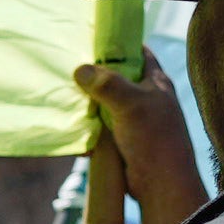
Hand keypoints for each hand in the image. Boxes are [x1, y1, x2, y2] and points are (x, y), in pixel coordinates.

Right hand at [79, 54, 208, 223]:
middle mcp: (145, 98)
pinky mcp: (121, 140)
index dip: (119, 45)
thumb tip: (80, 69)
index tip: (94, 41)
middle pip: (116, 78)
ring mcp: (133, 120)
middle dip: (94, 76)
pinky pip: (99, 127)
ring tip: (63, 97)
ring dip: (86, 103)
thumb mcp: (131, 105)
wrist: (160, 182)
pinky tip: (70, 126)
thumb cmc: (154, 139)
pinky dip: (85, 126)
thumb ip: (107, 85)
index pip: (138, 53)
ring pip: (104, 104)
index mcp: (156, 83)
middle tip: (69, 69)